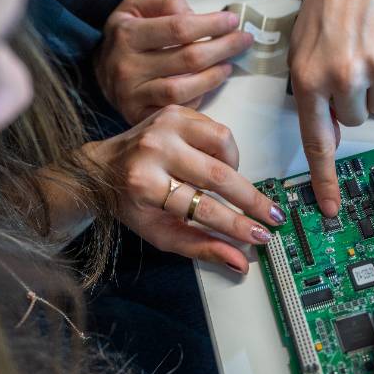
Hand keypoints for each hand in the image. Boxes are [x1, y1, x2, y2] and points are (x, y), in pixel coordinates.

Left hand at [82, 105, 285, 273]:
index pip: (203, 209)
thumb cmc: (132, 202)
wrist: (101, 167)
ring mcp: (165, 126)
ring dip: (236, 168)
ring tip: (232, 186)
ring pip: (223, 143)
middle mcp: (154, 150)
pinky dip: (224, 150)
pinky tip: (217, 164)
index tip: (261, 234)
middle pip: (218, 176)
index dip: (237, 224)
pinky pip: (216, 129)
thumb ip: (200, 247)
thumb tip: (239, 262)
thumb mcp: (160, 232)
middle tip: (272, 214)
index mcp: (146, 185)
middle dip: (251, 199)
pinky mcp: (175, 112)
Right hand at [94, 0, 252, 124]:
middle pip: (188, 58)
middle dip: (223, 47)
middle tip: (244, 40)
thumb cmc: (125, 35)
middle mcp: (127, 66)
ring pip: (183, 88)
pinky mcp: (138, 116)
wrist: (98, 71)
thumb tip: (195, 14)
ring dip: (214, 77)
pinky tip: (209, 85)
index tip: (232, 20)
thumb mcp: (136, 6)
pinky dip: (198, 98)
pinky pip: (176, 110)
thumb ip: (166, 2)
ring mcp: (132, 95)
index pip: (179, 28)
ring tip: (229, 65)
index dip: (211, 24)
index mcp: (126, 34)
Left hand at [289, 0, 373, 215]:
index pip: (318, 141)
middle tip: (357, 61)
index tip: (332, 210)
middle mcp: (345, 77)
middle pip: (360, 120)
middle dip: (359, 98)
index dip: (326, 178)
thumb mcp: (301, 49)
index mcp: (309, 78)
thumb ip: (311, 94)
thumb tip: (328, 137)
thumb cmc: (328, 5)